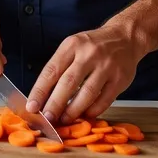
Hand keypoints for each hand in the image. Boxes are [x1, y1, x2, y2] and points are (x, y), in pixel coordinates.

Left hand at [25, 25, 145, 124]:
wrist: (126, 38)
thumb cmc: (93, 46)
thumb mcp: (73, 47)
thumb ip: (60, 67)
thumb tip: (43, 96)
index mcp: (72, 45)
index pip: (51, 70)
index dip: (40, 90)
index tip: (32, 106)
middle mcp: (89, 54)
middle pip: (68, 83)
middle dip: (55, 104)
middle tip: (47, 118)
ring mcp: (106, 66)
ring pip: (87, 93)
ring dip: (73, 110)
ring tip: (64, 120)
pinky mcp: (120, 79)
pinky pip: (104, 100)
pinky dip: (93, 111)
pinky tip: (84, 115)